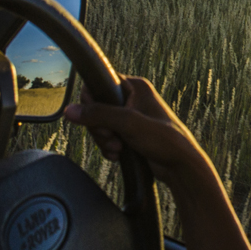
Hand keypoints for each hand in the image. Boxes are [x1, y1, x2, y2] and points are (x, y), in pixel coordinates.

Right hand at [64, 76, 208, 189]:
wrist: (180, 165)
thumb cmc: (164, 140)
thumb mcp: (128, 123)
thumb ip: (99, 115)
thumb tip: (70, 111)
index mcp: (135, 86)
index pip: (98, 84)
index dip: (92, 103)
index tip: (100, 121)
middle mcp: (132, 98)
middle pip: (95, 107)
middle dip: (99, 127)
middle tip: (112, 138)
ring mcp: (130, 117)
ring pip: (100, 124)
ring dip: (104, 140)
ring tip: (118, 148)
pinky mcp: (129, 133)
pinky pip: (107, 137)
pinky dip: (108, 147)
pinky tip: (118, 154)